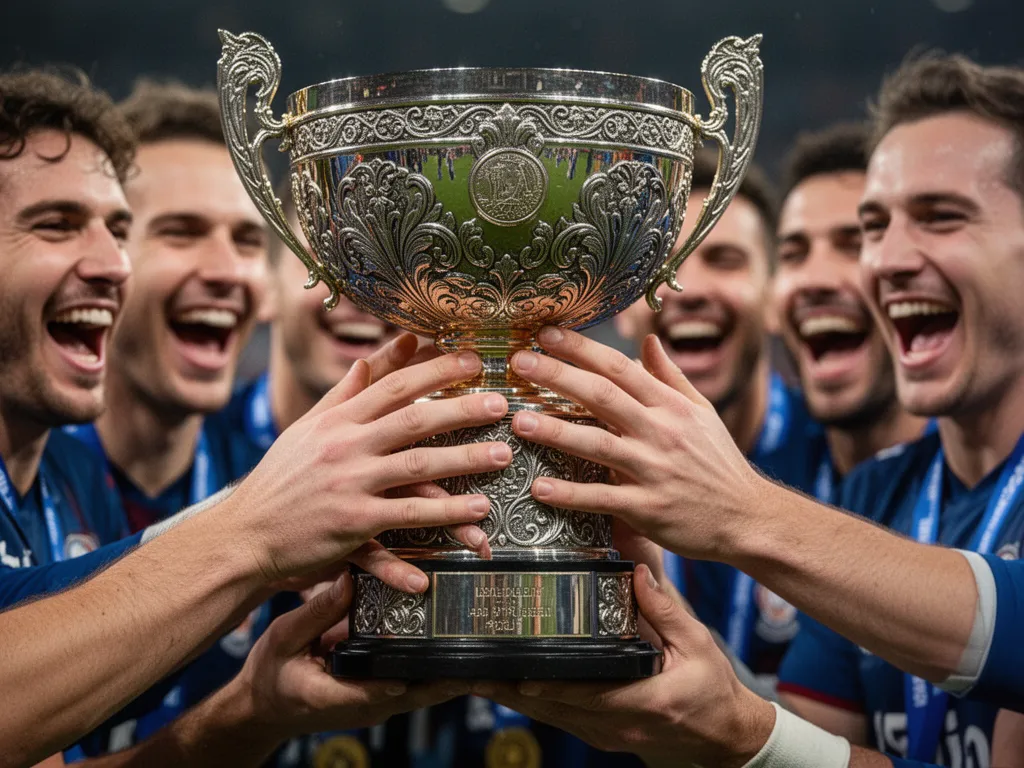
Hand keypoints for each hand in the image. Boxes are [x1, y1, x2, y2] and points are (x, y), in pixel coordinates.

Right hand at [227, 332, 511, 586]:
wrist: (245, 533)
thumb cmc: (281, 479)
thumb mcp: (309, 428)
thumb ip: (346, 392)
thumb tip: (373, 356)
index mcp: (337, 419)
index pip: (394, 386)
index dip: (435, 370)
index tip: (473, 360)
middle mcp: (345, 446)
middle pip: (413, 420)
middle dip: (461, 409)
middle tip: (501, 403)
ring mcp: (350, 484)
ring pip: (418, 467)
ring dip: (464, 460)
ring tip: (501, 455)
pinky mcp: (353, 524)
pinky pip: (407, 517)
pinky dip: (444, 515)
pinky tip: (476, 512)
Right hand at [239, 573, 466, 738]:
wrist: (264, 705)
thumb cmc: (270, 675)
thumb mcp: (283, 638)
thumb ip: (316, 612)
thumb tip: (348, 580)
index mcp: (335, 695)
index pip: (381, 691)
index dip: (413, 678)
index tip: (439, 663)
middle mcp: (363, 704)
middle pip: (417, 694)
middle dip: (450, 677)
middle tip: (482, 651)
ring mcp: (375, 703)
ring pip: (423, 692)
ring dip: (450, 674)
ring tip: (482, 646)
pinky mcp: (381, 694)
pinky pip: (415, 684)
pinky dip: (437, 669)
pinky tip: (457, 644)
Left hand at [473, 565, 774, 767]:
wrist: (725, 737)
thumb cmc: (713, 692)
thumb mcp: (697, 644)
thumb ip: (665, 609)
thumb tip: (638, 571)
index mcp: (640, 700)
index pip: (582, 693)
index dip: (543, 683)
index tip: (512, 670)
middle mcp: (615, 724)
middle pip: (551, 708)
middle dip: (510, 688)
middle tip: (472, 668)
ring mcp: (605, 734)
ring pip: (548, 716)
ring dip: (513, 697)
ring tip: (476, 675)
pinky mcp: (600, 734)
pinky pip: (558, 719)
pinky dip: (532, 702)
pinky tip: (509, 686)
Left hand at [508, 327, 765, 562]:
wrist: (748, 517)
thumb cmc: (719, 463)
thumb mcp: (702, 412)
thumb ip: (669, 377)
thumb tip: (647, 340)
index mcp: (670, 406)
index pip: (619, 368)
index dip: (581, 349)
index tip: (546, 333)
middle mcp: (661, 432)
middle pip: (602, 397)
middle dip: (558, 376)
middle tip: (519, 363)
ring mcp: (653, 470)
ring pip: (598, 444)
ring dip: (557, 432)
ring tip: (520, 423)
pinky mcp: (648, 509)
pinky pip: (603, 498)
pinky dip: (571, 493)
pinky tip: (540, 487)